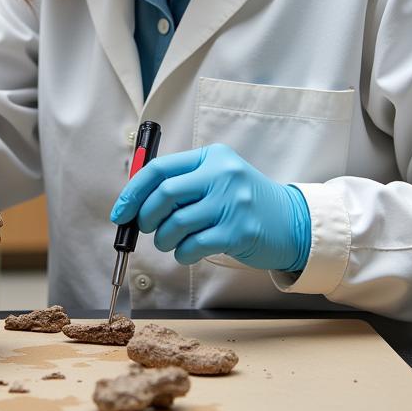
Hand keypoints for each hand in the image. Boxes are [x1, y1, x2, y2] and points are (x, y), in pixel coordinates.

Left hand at [109, 143, 310, 271]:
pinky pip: (192, 245)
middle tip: (146, 228)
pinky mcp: (238, 231)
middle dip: (146, 216)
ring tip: (169, 242)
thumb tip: (133, 199)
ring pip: (176, 223)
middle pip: (165, 193)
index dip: (133, 191)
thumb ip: (180, 183)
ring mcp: (232, 203)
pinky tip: (186, 252)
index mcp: (212, 157)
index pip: (160, 168)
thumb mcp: (217, 179)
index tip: (121, 211)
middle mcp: (223, 174)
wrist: (291, 222)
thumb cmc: (243, 203)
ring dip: (163, 239)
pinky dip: (181, 253)